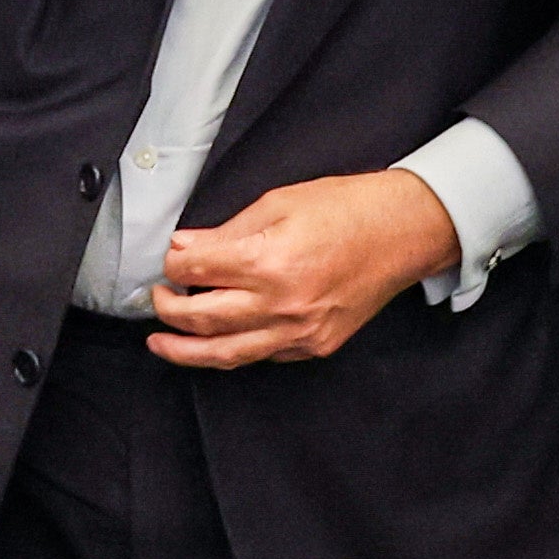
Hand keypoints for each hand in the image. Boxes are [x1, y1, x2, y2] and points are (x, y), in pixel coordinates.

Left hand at [146, 168, 459, 368]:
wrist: (402, 232)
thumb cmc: (346, 209)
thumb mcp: (279, 202)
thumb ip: (227, 231)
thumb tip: (184, 247)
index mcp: (268, 260)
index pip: (196, 270)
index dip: (172, 265)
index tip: (167, 260)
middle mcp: (281, 303)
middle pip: (202, 318)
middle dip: (168, 309)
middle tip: (156, 299)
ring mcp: (299, 331)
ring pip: (226, 353)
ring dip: (185, 351)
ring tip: (162, 343)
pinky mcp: (315, 346)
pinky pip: (262, 356)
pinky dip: (234, 350)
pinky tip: (218, 341)